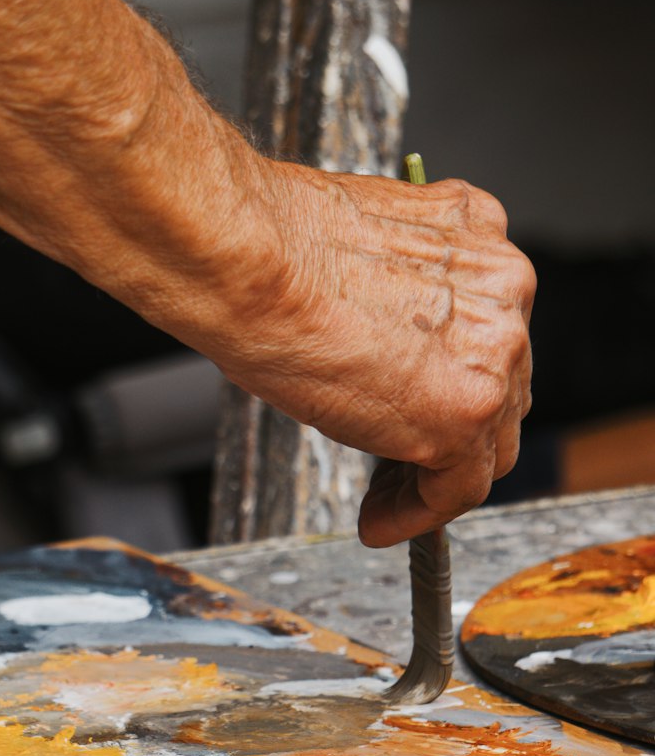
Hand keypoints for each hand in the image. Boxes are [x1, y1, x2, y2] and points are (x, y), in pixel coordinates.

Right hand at [203, 162, 534, 546]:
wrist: (251, 262)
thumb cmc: (271, 247)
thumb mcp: (354, 250)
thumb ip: (390, 291)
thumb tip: (370, 338)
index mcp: (479, 232)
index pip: (485, 331)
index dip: (448, 375)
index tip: (410, 402)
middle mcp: (504, 288)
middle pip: (500, 385)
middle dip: (452, 426)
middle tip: (397, 458)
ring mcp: (495, 352)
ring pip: (489, 441)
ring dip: (436, 475)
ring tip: (384, 501)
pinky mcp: (466, 411)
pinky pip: (459, 487)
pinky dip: (419, 514)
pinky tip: (378, 523)